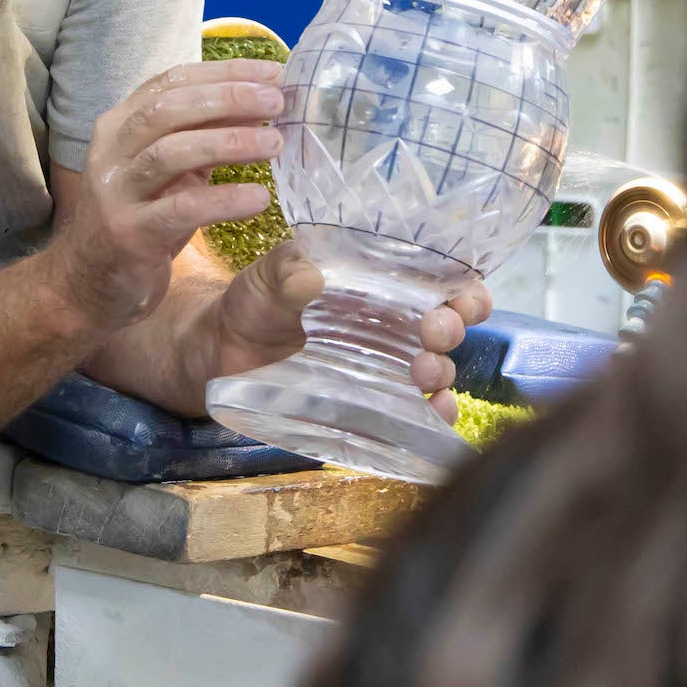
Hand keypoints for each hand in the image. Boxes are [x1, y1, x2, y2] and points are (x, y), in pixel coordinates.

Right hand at [41, 60, 283, 333]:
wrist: (84, 284)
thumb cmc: (137, 219)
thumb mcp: (169, 172)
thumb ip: (203, 137)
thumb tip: (259, 106)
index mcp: (120, 125)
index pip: (172, 82)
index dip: (223, 73)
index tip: (272, 73)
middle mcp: (111, 150)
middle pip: (169, 108)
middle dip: (227, 98)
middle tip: (276, 103)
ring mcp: (116, 192)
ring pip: (171, 151)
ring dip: (229, 142)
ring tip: (275, 144)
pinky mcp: (128, 233)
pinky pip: (181, 209)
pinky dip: (224, 200)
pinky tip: (258, 198)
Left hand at [193, 245, 494, 424]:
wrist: (222, 352)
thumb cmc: (253, 304)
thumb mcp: (266, 278)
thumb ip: (285, 271)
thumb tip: (309, 277)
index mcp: (378, 285)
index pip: (439, 280)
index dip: (463, 287)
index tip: (464, 296)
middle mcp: (391, 326)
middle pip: (446, 326)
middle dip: (451, 327)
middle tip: (435, 332)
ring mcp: (384, 369)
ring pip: (437, 370)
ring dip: (441, 371)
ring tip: (422, 371)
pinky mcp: (370, 407)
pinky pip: (415, 415)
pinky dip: (433, 415)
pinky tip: (432, 409)